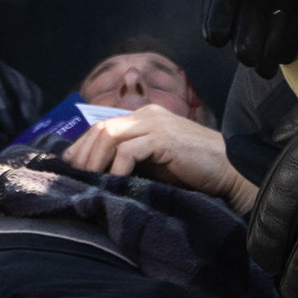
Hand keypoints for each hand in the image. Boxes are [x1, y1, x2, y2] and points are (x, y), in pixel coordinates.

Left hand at [62, 106, 256, 213]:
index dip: (82, 145)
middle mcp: (147, 115)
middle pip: (101, 128)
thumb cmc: (193, 169)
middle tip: (74, 176)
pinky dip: (116, 168)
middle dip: (83, 153)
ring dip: (94, 160)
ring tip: (90, 180)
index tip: (69, 166)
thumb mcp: (155, 160)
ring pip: (110, 135)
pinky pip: (129, 151)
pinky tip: (113, 183)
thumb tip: (99, 172)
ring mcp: (155, 124)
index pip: (103, 125)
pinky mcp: (163, 139)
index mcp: (144, 116)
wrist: (228, 168)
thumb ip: (132, 158)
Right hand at [203, 0, 297, 74]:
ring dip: (266, 43)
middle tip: (246, 59)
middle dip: (246, 34)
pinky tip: (283, 58)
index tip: (213, 37)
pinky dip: (289, 37)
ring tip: (263, 69)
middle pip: (251, 7)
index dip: (219, 13)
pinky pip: (297, 17)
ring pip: (272, 17)